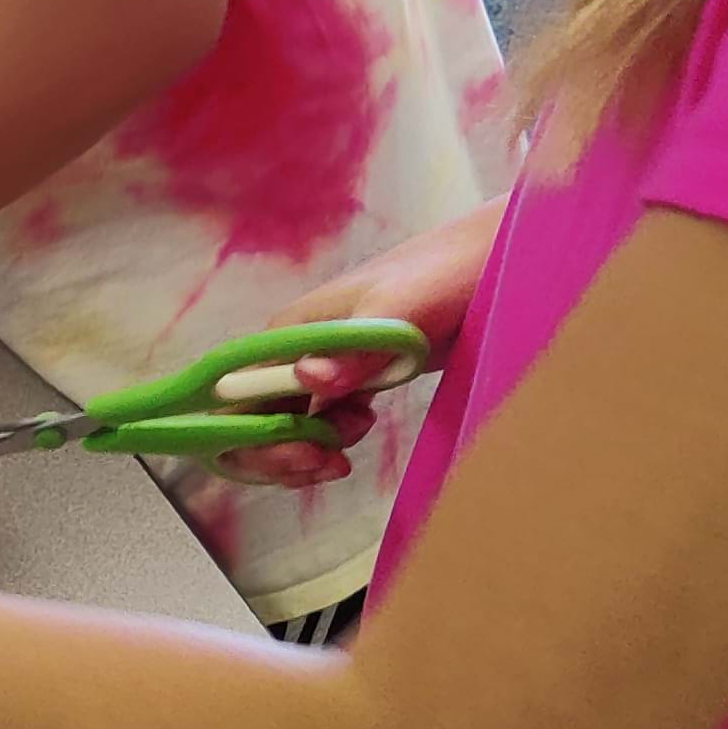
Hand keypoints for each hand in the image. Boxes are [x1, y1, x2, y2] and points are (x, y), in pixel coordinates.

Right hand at [211, 199, 505, 488]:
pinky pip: (318, 421)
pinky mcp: (352, 377)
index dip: (253, 436)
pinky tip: (360, 430)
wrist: (491, 264)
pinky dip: (329, 441)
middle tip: (329, 463)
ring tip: (345, 454)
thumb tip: (307, 379)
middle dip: (276, 453)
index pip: (236, 396)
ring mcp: (323, 365)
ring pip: (284, 425)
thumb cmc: (443, 276)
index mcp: (290, 332)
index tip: (306, 454)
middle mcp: (295, 350)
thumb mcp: (400, 312)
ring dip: (305, 452)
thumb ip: (352, 349)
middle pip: (251, 418)